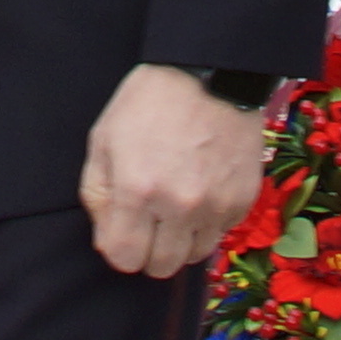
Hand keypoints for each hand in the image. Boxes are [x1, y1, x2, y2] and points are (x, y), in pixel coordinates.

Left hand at [81, 66, 270, 279]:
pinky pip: (221, 232)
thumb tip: (107, 238)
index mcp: (137, 190)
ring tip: (178, 206)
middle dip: (149, 251)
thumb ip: (98, 194)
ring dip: (182, 240)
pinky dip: (209, 221)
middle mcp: (178, 205)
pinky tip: (202, 189)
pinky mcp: (243, 200)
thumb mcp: (104, 139)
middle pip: (161, 267)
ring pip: (194, 255)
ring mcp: (215, 205)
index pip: (124, 259)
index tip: (124, 231)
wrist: (212, 72)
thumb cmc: (150, 102)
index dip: (120, 248)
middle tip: (150, 223)